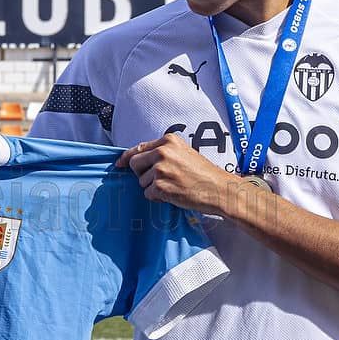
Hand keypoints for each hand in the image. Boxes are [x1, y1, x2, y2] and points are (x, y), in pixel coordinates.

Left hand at [115, 134, 239, 214]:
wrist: (219, 189)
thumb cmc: (203, 173)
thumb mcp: (184, 153)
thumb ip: (163, 152)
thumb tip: (137, 159)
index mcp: (168, 141)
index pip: (138, 148)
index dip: (126, 157)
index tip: (119, 164)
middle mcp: (162, 152)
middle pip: (134, 164)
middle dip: (142, 174)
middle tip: (158, 179)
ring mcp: (161, 169)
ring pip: (141, 181)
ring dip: (153, 187)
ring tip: (172, 186)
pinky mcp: (161, 186)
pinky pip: (148, 194)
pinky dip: (158, 198)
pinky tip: (173, 194)